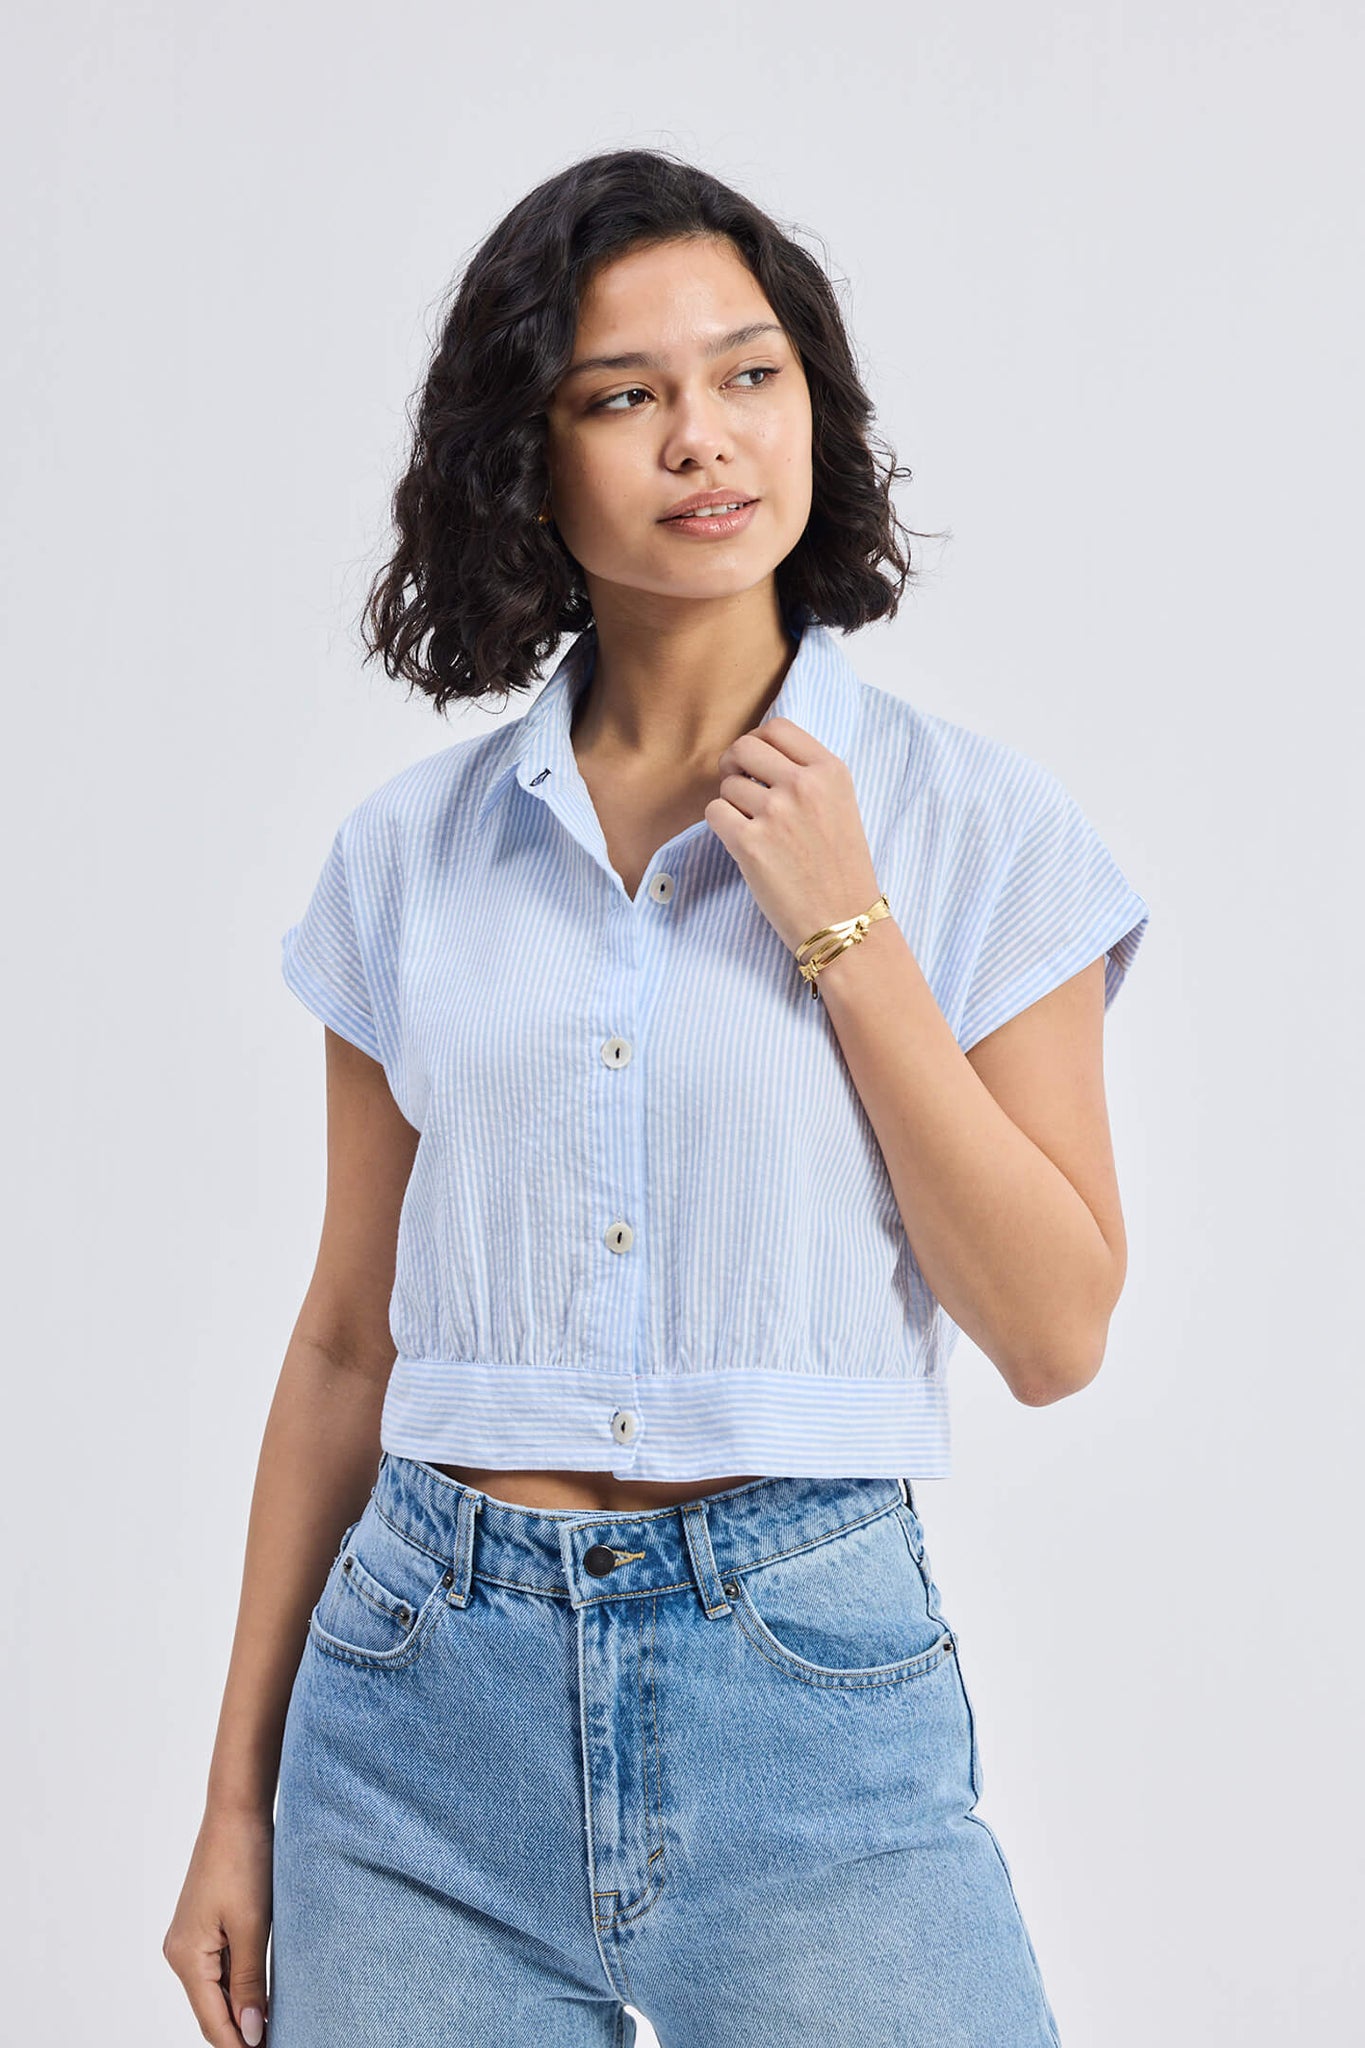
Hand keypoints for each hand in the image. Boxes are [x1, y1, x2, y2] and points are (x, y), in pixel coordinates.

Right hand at [163, 1805, 272, 2044]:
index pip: (212, 2022)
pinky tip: (261, 1993)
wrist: (237, 1811)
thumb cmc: (244, 1861)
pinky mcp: (204, 1925)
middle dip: (239, 2031)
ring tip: (273, 2026)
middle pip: (210, 2010)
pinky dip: (238, 1984)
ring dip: (240, 2009)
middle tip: (275, 2041)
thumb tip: (250, 2034)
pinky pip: (219, 1967)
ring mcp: (190, 1939)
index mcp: (186, 1958)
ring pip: (215, 1990)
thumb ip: (249, 1984)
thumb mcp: (252, 1927)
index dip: (239, 2045)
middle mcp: (180, 1953)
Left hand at [705, 716, 881, 953]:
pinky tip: (742, 842)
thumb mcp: (840, 806)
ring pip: (727, 785)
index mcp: (830, 772)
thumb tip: (757, 754)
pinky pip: (714, 813)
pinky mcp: (750, 844)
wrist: (844, 922)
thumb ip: (807, 775)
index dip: (758, 742)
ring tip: (754, 829)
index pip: (778, 728)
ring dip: (731, 803)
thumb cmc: (840, 868)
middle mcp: (803, 786)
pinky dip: (721, 825)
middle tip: (739, 787)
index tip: (754, 762)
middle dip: (734, 764)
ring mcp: (776, 814)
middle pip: (745, 747)